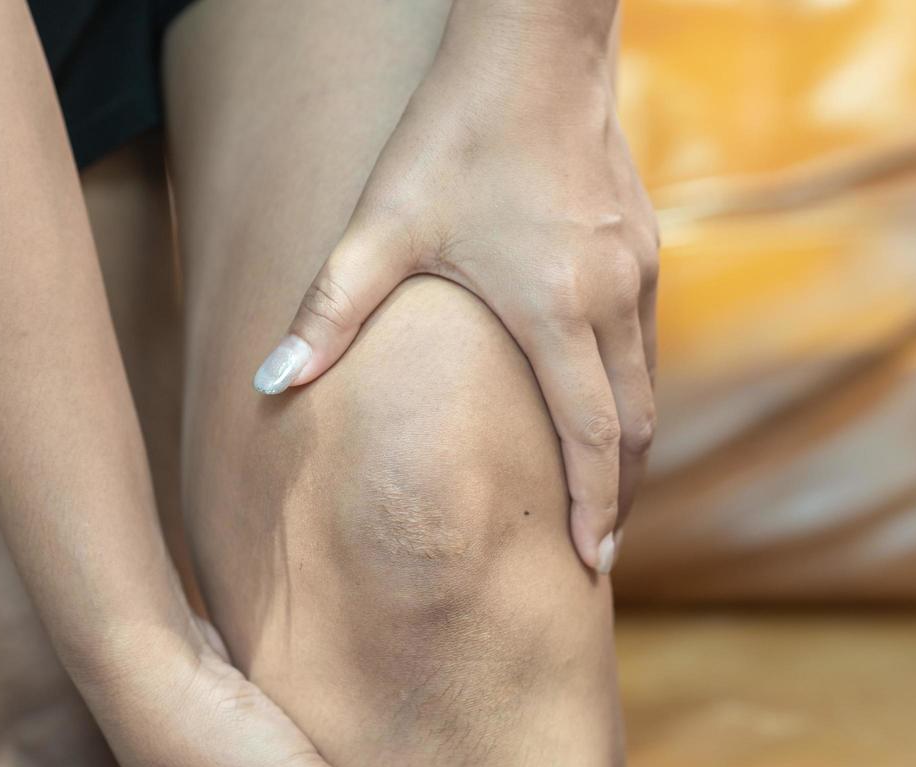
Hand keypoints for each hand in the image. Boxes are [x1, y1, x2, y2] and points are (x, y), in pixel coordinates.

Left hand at [251, 4, 657, 574]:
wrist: (536, 50)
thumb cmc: (457, 135)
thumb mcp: (383, 227)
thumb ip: (329, 311)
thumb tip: (268, 383)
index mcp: (555, 312)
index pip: (592, 439)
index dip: (595, 509)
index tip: (591, 565)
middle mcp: (612, 303)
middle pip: (636, 428)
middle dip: (619, 497)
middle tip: (598, 553)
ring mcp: (638, 275)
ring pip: (647, 387)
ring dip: (630, 448)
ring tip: (604, 495)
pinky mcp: (645, 248)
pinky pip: (645, 342)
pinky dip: (630, 391)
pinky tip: (601, 403)